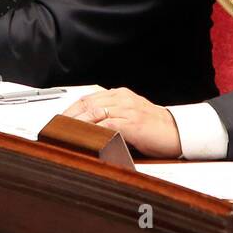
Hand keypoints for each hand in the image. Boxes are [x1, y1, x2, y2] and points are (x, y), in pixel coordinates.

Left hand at [63, 87, 182, 156]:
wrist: (178, 132)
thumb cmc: (154, 129)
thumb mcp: (130, 117)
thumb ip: (112, 117)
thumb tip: (88, 129)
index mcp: (120, 95)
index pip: (88, 98)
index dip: (70, 108)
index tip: (58, 119)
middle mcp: (122, 98)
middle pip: (87, 103)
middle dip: (67, 115)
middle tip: (53, 128)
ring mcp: (127, 109)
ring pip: (94, 112)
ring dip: (75, 123)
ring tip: (62, 133)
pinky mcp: (132, 122)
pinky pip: (107, 124)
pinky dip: (92, 130)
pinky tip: (83, 137)